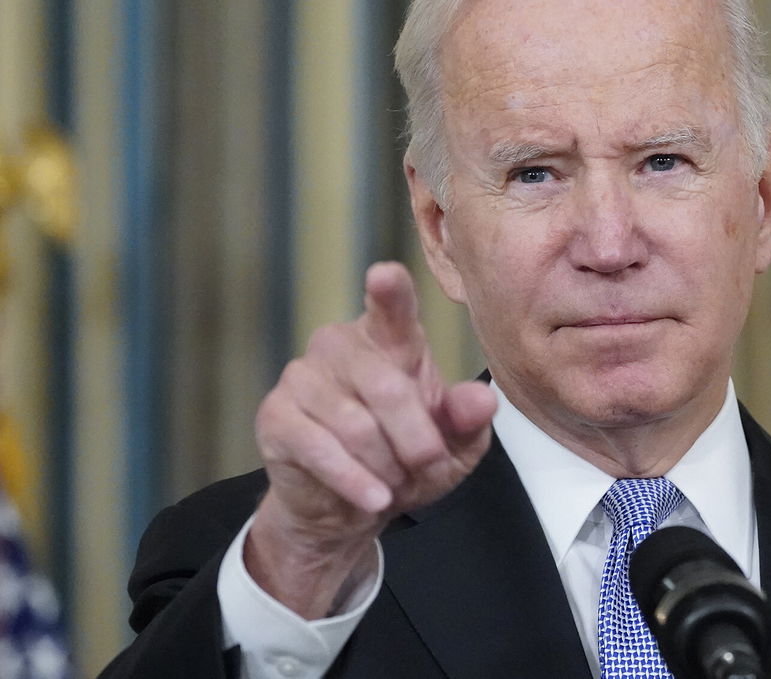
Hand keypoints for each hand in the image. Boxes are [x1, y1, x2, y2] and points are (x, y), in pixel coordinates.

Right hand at [246, 261, 495, 617]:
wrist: (348, 507)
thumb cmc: (405, 461)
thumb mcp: (453, 448)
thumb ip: (468, 421)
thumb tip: (482, 399)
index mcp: (390, 340)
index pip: (392, 307)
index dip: (389, 291)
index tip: (385, 275)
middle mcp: (341, 346)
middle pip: (389, 390)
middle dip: (418, 443)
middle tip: (428, 468)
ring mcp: (303, 377)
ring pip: (357, 427)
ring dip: (387, 468)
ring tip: (394, 483)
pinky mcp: (276, 416)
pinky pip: (320, 449)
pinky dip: (354, 481)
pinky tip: (373, 499)